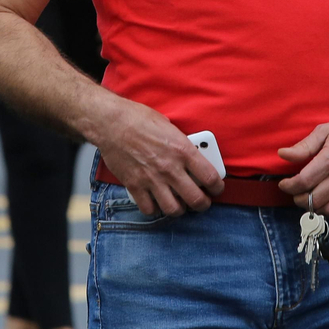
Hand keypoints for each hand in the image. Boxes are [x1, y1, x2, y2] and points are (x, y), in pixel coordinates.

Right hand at [88, 98, 223, 216]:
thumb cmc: (139, 119)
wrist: (111, 122)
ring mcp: (152, 179)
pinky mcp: (134, 186)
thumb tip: (193, 158)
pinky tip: (156, 201)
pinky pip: (149, 209)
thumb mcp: (170, 127)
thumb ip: (182, 146)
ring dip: (179, 209)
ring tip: (179, 203)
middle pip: (196, 200)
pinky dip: (154, 208)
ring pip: (174, 209)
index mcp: (183, 150)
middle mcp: (170, 168)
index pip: (210, 177)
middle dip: (203, 204)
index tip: (216, 188)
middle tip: (201, 202)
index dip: (217, 187)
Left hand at [277, 117, 328, 217]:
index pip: (304, 181)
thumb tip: (282, 154)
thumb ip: (303, 146)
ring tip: (311, 198)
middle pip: (315, 199)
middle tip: (296, 193)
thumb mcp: (325, 131)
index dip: (289, 186)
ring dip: (316, 208)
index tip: (285, 184)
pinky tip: (327, 200)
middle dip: (299, 199)